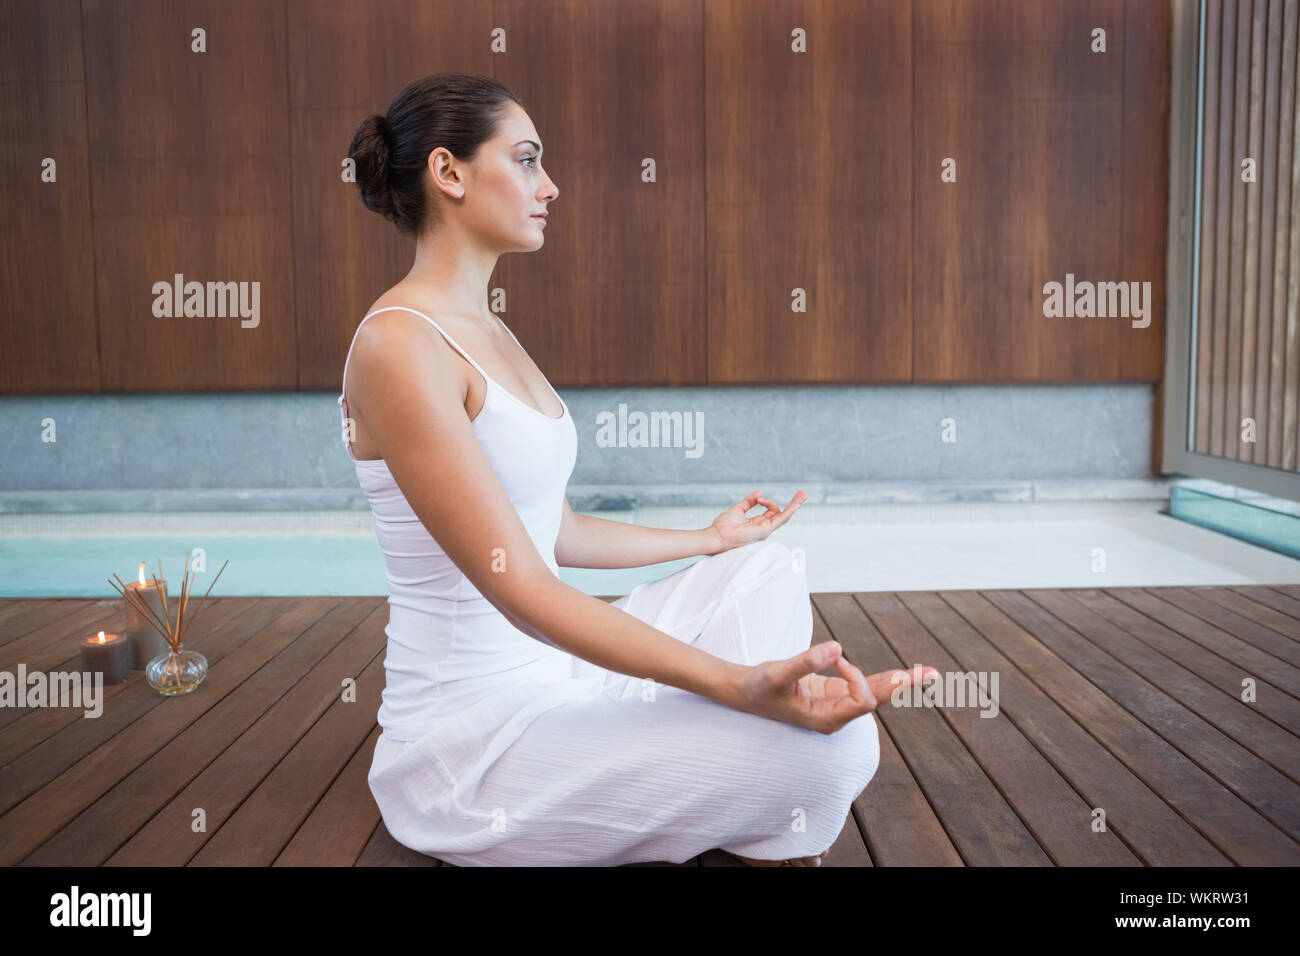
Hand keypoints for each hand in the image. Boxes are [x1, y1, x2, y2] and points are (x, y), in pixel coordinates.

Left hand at [708, 488, 807, 552]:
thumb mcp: (738, 509)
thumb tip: (759, 492)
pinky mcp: (765, 530)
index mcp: (757, 523)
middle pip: (782, 514)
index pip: (771, 512)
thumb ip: (749, 501)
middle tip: (802, 494)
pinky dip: (789, 511)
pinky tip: (796, 503)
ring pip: (784, 516)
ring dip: (794, 505)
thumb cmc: (723, 526)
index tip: (760, 497)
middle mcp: (763, 527)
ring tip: (803, 495)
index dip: (769, 502)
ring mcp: (765, 530)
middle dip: (792, 504)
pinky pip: (780, 519)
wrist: (716, 535)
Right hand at [734, 640, 938, 734]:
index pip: (859, 700)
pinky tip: (905, 675)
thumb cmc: (760, 686)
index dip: (857, 678)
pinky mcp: (834, 691)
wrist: (746, 692)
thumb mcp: (779, 673)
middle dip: (903, 686)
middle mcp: (836, 714)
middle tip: (934, 674)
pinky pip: (864, 684)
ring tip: (931, 674)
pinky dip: (883, 677)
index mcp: (825, 719)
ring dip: (900, 681)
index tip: (838, 658)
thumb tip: (836, 648)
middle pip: (877, 700)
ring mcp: (837, 703)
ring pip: (875, 692)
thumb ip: (806, 661)